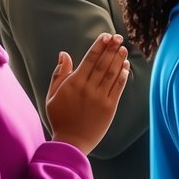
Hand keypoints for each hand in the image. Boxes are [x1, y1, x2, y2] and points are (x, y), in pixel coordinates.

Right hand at [45, 33, 130, 154]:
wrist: (71, 142)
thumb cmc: (60, 117)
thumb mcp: (53, 95)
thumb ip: (59, 74)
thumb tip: (63, 54)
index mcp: (73, 84)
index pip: (89, 59)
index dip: (99, 46)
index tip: (106, 36)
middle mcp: (87, 88)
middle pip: (102, 64)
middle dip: (111, 48)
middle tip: (118, 37)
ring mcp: (99, 98)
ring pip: (111, 74)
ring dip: (118, 59)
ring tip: (123, 48)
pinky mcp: (110, 107)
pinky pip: (118, 87)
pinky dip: (123, 75)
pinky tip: (126, 66)